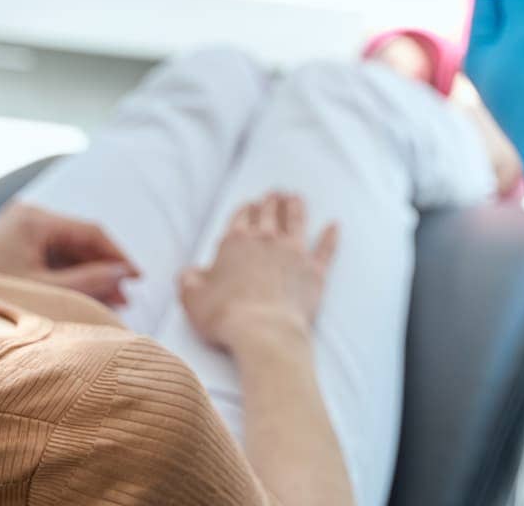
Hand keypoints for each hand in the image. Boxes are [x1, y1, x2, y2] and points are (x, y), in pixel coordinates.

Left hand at [0, 201, 139, 306]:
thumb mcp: (47, 291)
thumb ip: (90, 280)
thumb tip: (126, 274)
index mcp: (34, 219)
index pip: (90, 232)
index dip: (118, 255)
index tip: (139, 278)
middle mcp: (25, 218)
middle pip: (78, 241)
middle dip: (104, 269)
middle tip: (126, 299)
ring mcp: (16, 233)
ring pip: (66, 253)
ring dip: (88, 276)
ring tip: (110, 303)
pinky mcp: (9, 250)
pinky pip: (49, 260)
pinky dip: (68, 278)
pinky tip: (84, 298)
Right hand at [178, 192, 339, 356]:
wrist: (264, 331)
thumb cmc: (225, 316)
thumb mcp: (192, 299)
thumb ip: (188, 280)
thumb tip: (189, 272)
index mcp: (235, 243)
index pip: (242, 216)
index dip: (246, 208)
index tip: (251, 203)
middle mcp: (265, 240)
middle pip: (270, 213)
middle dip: (271, 201)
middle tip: (276, 192)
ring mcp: (293, 252)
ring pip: (296, 221)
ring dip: (296, 207)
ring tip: (296, 198)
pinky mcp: (314, 270)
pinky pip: (325, 248)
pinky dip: (330, 236)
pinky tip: (335, 225)